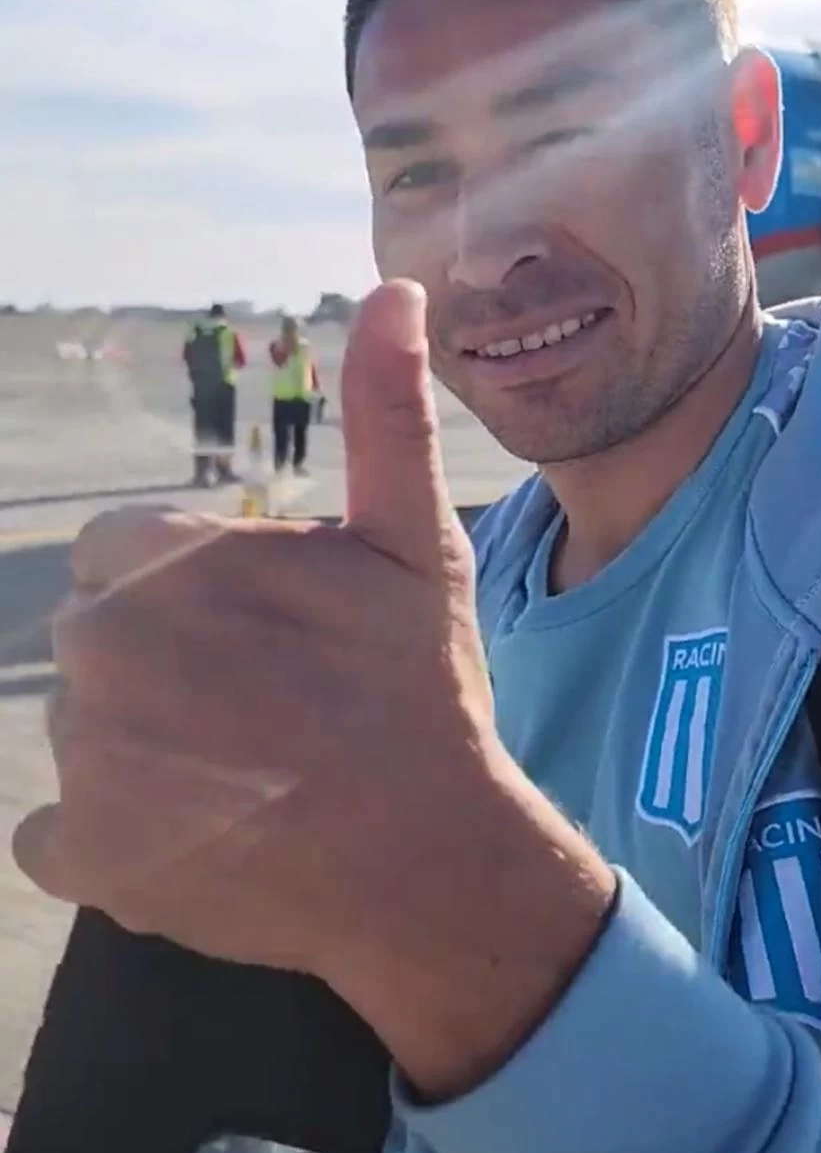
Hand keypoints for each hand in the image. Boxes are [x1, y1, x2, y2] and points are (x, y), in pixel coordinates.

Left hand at [14, 282, 613, 1093]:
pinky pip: (55, 831)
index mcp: (170, 562)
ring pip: (83, 727)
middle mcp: (105, 651)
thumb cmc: (423, 694)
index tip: (263, 633)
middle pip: (98, 634)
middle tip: (260, 705)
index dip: (195, 587)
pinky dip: (108, 836)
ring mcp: (87, 761)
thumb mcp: (413, 543)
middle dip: (162, 658)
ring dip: (140, 743)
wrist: (434, 863)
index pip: (123, 550)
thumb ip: (384, 413)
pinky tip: (195, 833)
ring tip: (241, 773)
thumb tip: (395, 290)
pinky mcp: (84, 858)